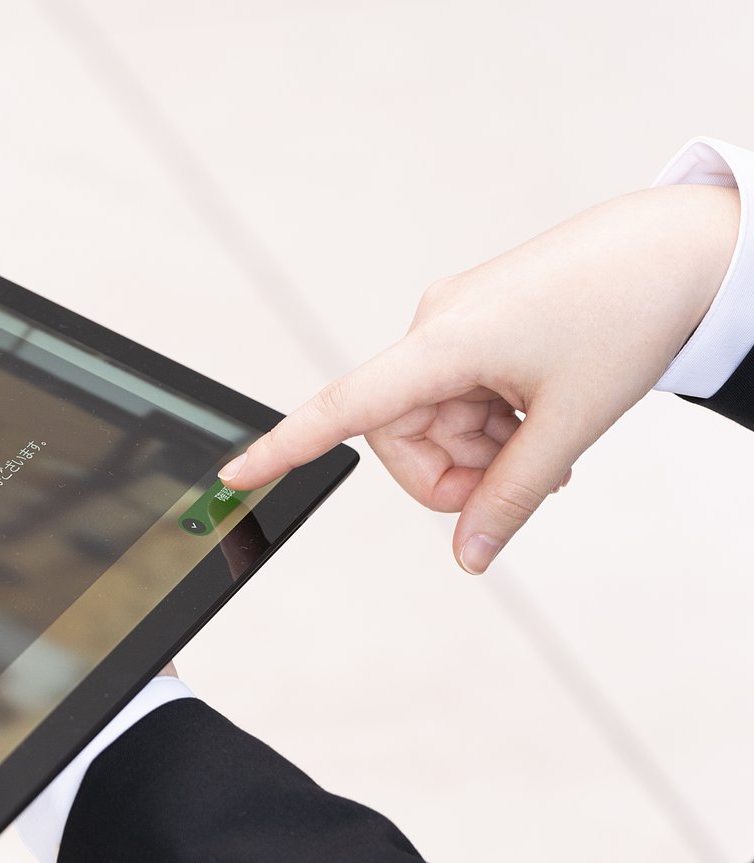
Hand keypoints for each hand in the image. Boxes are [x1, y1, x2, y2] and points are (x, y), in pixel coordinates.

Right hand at [220, 184, 738, 573]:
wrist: (686, 246)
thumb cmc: (630, 314)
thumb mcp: (570, 425)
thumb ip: (511, 498)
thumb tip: (469, 557)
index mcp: (443, 341)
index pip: (344, 407)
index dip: (285, 447)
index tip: (235, 473)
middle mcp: (435, 325)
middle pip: (399, 433)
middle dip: (450, 474)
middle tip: (521, 489)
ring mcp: (456, 321)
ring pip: (434, 420)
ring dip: (480, 451)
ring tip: (548, 452)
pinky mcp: (479, 319)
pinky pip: (459, 393)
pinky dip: (492, 423)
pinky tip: (540, 423)